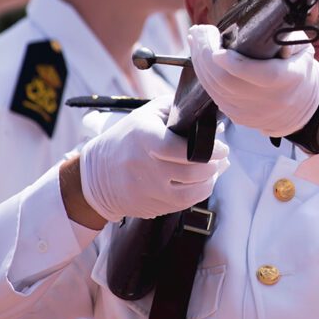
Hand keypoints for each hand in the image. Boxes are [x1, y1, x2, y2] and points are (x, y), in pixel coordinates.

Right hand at [79, 97, 228, 222]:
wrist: (97, 174)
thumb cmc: (129, 137)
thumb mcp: (148, 114)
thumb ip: (181, 112)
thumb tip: (216, 124)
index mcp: (143, 137)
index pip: (179, 148)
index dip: (207, 149)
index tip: (221, 147)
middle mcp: (144, 166)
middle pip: (191, 173)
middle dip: (213, 165)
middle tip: (221, 157)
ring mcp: (147, 190)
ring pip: (191, 193)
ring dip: (209, 182)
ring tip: (213, 170)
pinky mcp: (150, 207)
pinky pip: (183, 204)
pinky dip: (197, 193)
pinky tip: (200, 182)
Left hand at [188, 24, 318, 136]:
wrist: (299, 107)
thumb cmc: (298, 68)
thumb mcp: (303, 48)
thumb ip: (288, 37)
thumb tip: (268, 28)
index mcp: (287, 79)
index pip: (261, 75)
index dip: (236, 65)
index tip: (218, 50)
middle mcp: (267, 99)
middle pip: (228, 81)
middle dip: (207, 54)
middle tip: (199, 31)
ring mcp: (250, 111)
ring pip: (215, 87)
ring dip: (200, 61)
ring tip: (196, 38)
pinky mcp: (237, 117)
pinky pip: (213, 94)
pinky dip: (203, 74)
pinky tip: (199, 56)